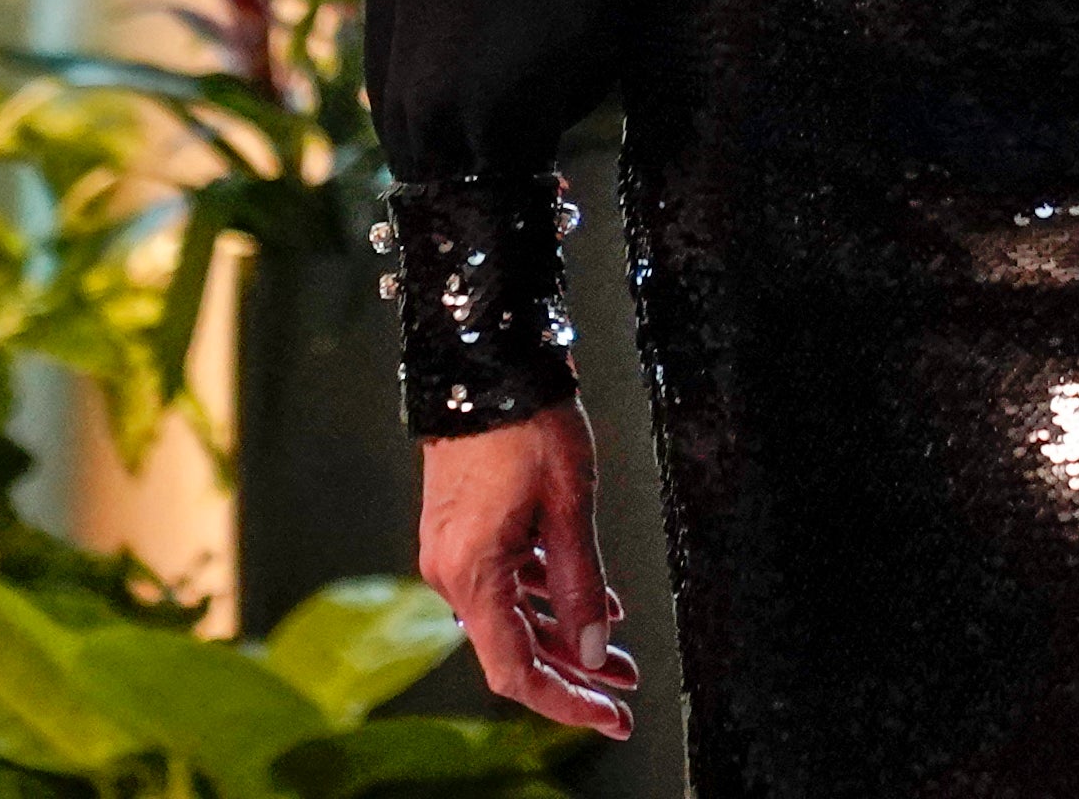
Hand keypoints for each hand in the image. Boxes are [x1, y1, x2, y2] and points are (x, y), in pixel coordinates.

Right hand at [416, 400, 637, 738]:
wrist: (485, 362)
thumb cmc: (527, 423)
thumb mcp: (570, 504)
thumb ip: (582, 582)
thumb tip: (597, 649)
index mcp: (473, 574)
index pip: (516, 670)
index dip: (565, 702)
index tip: (610, 716)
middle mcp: (452, 573)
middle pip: (515, 649)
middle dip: (575, 675)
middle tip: (626, 694)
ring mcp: (454, 553)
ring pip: (514, 617)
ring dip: (567, 636)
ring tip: (621, 652)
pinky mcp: (463, 533)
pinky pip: (507, 584)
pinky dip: (549, 597)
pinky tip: (593, 600)